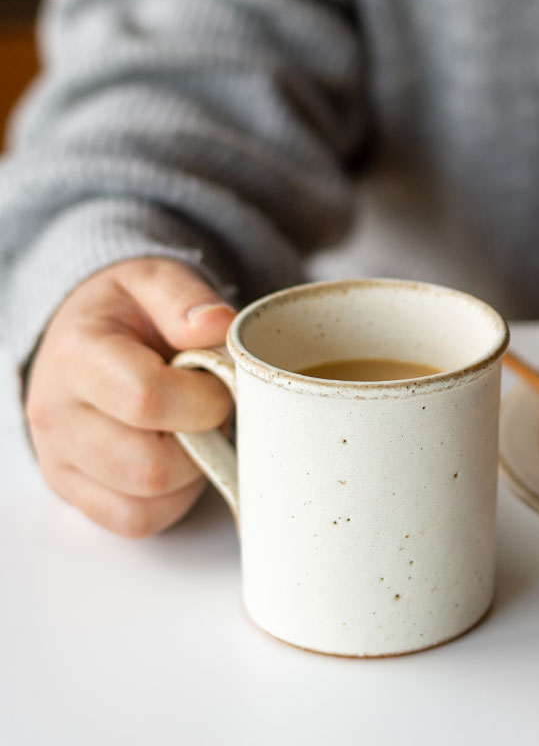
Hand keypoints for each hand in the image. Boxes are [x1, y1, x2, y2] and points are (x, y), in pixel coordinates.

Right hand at [24, 258, 235, 536]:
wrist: (82, 334)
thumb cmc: (127, 310)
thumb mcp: (155, 279)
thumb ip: (186, 297)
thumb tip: (218, 325)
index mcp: (77, 357)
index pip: (146, 400)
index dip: (204, 398)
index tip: (220, 379)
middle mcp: (57, 417)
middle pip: (149, 466)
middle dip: (202, 440)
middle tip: (210, 407)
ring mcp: (61, 461)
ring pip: (145, 504)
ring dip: (190, 473)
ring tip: (192, 428)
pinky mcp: (74, 492)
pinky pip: (136, 521)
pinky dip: (172, 498)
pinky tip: (179, 456)